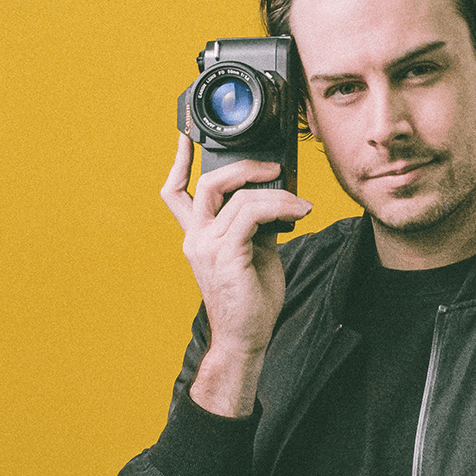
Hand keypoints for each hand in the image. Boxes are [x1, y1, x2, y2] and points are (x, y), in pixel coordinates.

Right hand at [160, 133, 312, 415]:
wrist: (246, 337)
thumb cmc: (251, 298)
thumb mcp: (255, 251)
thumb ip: (256, 223)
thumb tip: (275, 197)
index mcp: (198, 236)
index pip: (175, 192)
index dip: (178, 163)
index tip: (185, 137)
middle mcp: (196, 238)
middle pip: (209, 183)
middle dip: (244, 167)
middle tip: (274, 168)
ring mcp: (208, 247)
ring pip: (239, 198)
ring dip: (277, 194)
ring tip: (300, 204)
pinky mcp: (226, 255)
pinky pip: (252, 215)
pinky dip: (280, 207)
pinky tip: (299, 213)